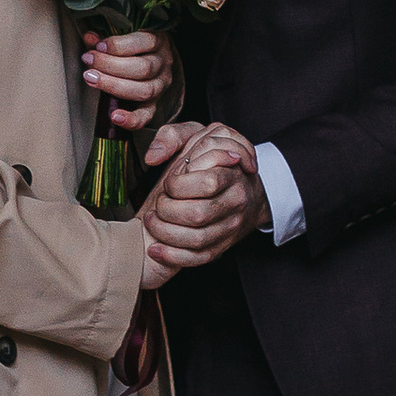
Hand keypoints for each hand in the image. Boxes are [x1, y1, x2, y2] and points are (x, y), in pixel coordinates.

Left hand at [82, 23, 175, 133]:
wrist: (150, 60)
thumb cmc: (132, 45)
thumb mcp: (123, 35)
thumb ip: (105, 38)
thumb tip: (89, 37)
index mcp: (158, 41)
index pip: (145, 42)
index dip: (119, 45)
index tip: (98, 46)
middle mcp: (163, 64)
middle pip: (143, 68)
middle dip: (111, 65)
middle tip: (88, 60)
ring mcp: (160, 86)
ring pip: (143, 90)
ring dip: (113, 86)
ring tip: (91, 78)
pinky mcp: (154, 104)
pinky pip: (146, 116)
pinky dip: (131, 119)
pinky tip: (114, 116)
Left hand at [140, 120, 265, 270]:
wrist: (244, 190)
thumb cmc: (211, 161)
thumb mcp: (196, 136)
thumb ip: (171, 137)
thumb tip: (153, 157)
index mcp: (232, 174)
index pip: (208, 182)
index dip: (179, 185)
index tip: (168, 183)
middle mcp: (235, 202)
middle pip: (198, 214)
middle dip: (168, 210)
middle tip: (158, 204)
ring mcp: (230, 228)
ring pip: (197, 240)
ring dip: (166, 233)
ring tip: (152, 221)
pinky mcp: (221, 247)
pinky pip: (199, 258)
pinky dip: (173, 257)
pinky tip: (155, 249)